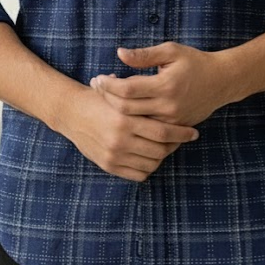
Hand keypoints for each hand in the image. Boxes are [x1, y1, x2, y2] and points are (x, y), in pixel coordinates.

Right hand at [59, 83, 198, 182]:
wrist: (70, 112)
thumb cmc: (99, 97)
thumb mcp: (120, 91)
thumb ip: (140, 93)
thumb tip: (169, 94)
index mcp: (125, 119)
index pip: (162, 132)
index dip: (182, 133)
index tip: (193, 132)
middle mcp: (119, 139)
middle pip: (160, 150)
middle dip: (175, 145)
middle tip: (182, 139)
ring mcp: (114, 155)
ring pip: (151, 163)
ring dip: (163, 156)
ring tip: (167, 146)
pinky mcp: (109, 165)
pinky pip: (138, 174)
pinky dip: (149, 167)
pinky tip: (152, 156)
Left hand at [91, 41, 233, 126]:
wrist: (222, 81)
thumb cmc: (194, 62)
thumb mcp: (171, 51)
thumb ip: (144, 55)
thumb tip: (119, 53)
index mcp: (166, 85)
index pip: (127, 89)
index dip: (108, 84)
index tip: (98, 78)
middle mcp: (168, 106)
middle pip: (126, 109)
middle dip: (107, 98)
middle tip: (96, 87)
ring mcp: (171, 121)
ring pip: (135, 122)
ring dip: (117, 111)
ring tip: (106, 98)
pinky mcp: (174, 128)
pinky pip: (147, 130)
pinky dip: (133, 121)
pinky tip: (123, 111)